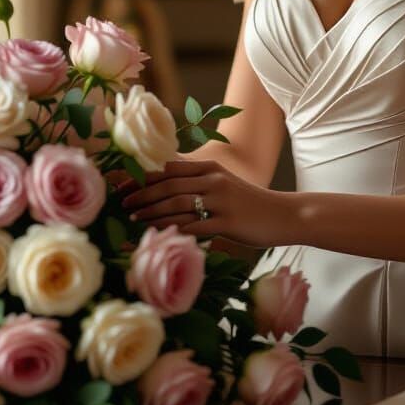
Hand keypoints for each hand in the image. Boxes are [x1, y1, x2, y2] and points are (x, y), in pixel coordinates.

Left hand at [116, 159, 296, 249]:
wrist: (283, 215)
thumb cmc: (248, 203)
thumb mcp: (223, 184)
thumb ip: (197, 182)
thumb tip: (164, 185)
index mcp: (211, 168)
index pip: (170, 169)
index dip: (143, 176)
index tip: (124, 185)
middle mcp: (214, 181)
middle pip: (169, 185)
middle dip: (142, 194)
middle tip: (122, 204)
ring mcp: (221, 202)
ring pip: (178, 205)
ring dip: (152, 213)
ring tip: (134, 220)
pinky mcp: (228, 223)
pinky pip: (195, 227)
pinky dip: (174, 230)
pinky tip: (159, 235)